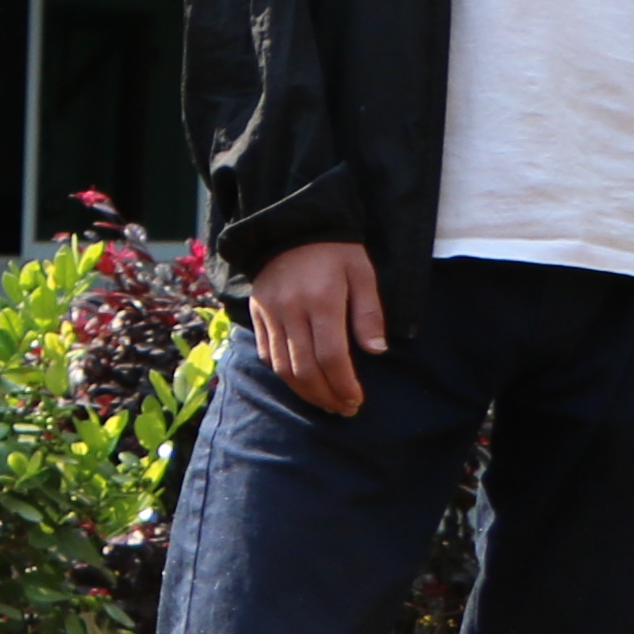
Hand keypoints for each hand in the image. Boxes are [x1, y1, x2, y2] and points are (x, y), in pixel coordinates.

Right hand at [244, 239, 385, 417]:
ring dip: (304, 391)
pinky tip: (301, 380)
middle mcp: (292, 311)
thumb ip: (368, 313)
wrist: (289, 225)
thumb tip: (376, 352)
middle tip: (343, 408)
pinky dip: (283, 373)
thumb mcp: (362, 273)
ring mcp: (271, 313)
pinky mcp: (258, 312)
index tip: (356, 400)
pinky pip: (266, 352)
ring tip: (324, 401)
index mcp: (322, 301)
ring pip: (282, 366)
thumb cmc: (335, 250)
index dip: (344, 385)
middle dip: (325, 395)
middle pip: (305, 369)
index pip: (331, 357)